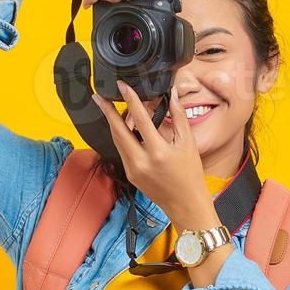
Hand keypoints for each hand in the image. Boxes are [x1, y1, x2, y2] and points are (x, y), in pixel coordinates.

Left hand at [91, 82, 219, 228]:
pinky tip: (121, 128)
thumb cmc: (190, 174)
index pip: (139, 119)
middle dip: (107, 112)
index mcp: (157, 152)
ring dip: (112, 124)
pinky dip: (121, 137)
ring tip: (108, 108)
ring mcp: (132, 170)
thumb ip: (179, 117)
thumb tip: (171, 95)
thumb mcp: (188, 143)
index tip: (122, 86)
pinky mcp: (130, 175)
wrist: (185, 204)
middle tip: (99, 96)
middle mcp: (141, 161)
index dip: (130, 99)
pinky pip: (121, 151)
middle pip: (118, 131)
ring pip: (117, 141)